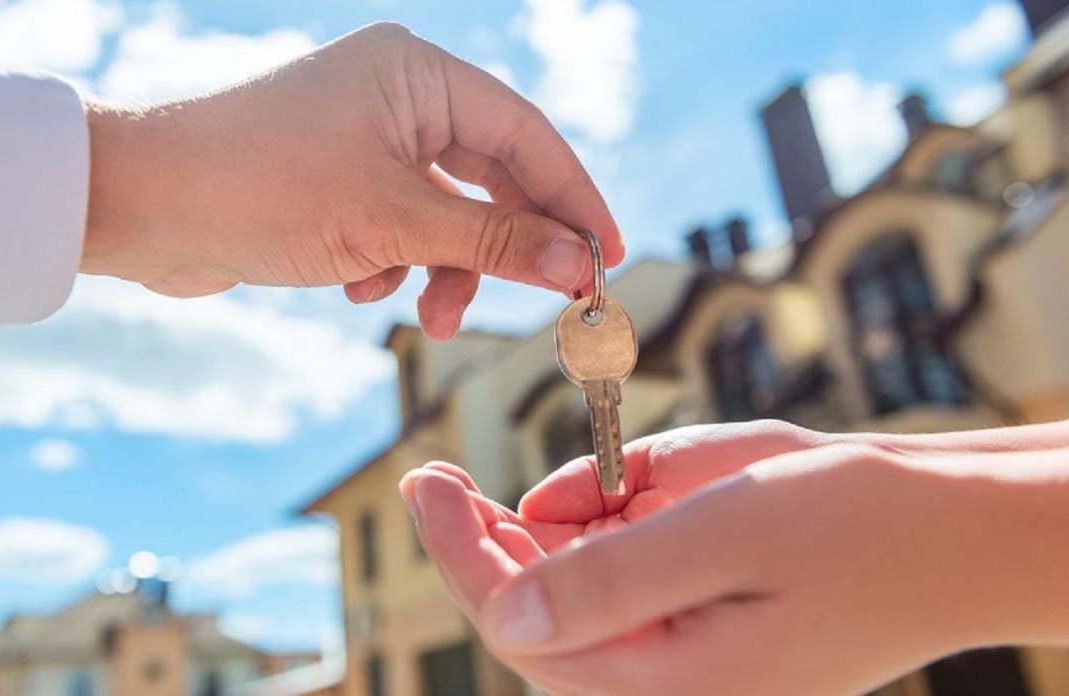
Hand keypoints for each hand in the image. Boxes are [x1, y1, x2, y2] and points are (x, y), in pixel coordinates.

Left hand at [81, 23, 622, 338]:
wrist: (141, 206)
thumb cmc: (261, 187)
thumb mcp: (394, 222)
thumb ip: (495, 242)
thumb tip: (579, 265)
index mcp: (419, 75)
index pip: (528, 137)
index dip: (575, 199)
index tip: (609, 257)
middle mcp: (399, 98)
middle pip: (492, 178)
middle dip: (506, 248)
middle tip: (544, 301)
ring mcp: (369, 141)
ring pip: (448, 213)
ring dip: (448, 270)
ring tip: (429, 316)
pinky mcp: (341, 183)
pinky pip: (403, 228)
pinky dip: (397, 265)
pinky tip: (361, 288)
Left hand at [400, 423, 1065, 695]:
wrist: (944, 525)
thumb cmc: (854, 525)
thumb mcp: (729, 533)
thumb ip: (614, 578)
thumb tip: (502, 611)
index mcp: (666, 681)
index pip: (524, 629)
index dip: (460, 558)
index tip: (422, 483)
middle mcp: (658, 673)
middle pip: (530, 613)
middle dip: (478, 543)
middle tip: (434, 475)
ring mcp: (671, 639)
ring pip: (565, 584)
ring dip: (547, 525)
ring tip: (602, 473)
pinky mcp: (686, 602)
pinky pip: (610, 559)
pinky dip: (596, 511)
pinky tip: (626, 479)